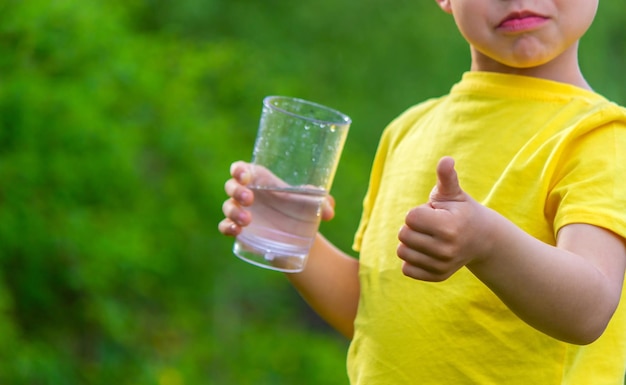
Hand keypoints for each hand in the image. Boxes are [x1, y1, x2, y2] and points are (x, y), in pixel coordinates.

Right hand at [217, 161, 335, 236]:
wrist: (298, 236)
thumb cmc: (302, 210)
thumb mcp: (313, 203)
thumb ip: (323, 203)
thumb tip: (329, 211)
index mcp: (261, 180)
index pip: (242, 169)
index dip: (239, 169)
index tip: (245, 175)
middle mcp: (248, 193)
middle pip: (231, 186)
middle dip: (236, 190)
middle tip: (250, 199)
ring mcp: (241, 212)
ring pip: (228, 206)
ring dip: (233, 211)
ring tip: (248, 220)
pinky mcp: (240, 230)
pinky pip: (225, 226)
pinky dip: (226, 227)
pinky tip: (235, 231)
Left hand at [397, 157, 491, 280]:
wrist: (481, 239)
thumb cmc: (461, 211)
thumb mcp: (454, 193)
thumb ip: (446, 177)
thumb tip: (446, 160)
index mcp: (448, 227)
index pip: (410, 217)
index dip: (419, 211)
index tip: (435, 213)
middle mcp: (446, 250)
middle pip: (403, 235)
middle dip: (413, 226)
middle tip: (432, 226)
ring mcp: (442, 265)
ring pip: (402, 252)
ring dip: (411, 242)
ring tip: (430, 237)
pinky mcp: (437, 276)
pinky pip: (407, 269)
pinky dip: (412, 259)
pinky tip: (427, 251)